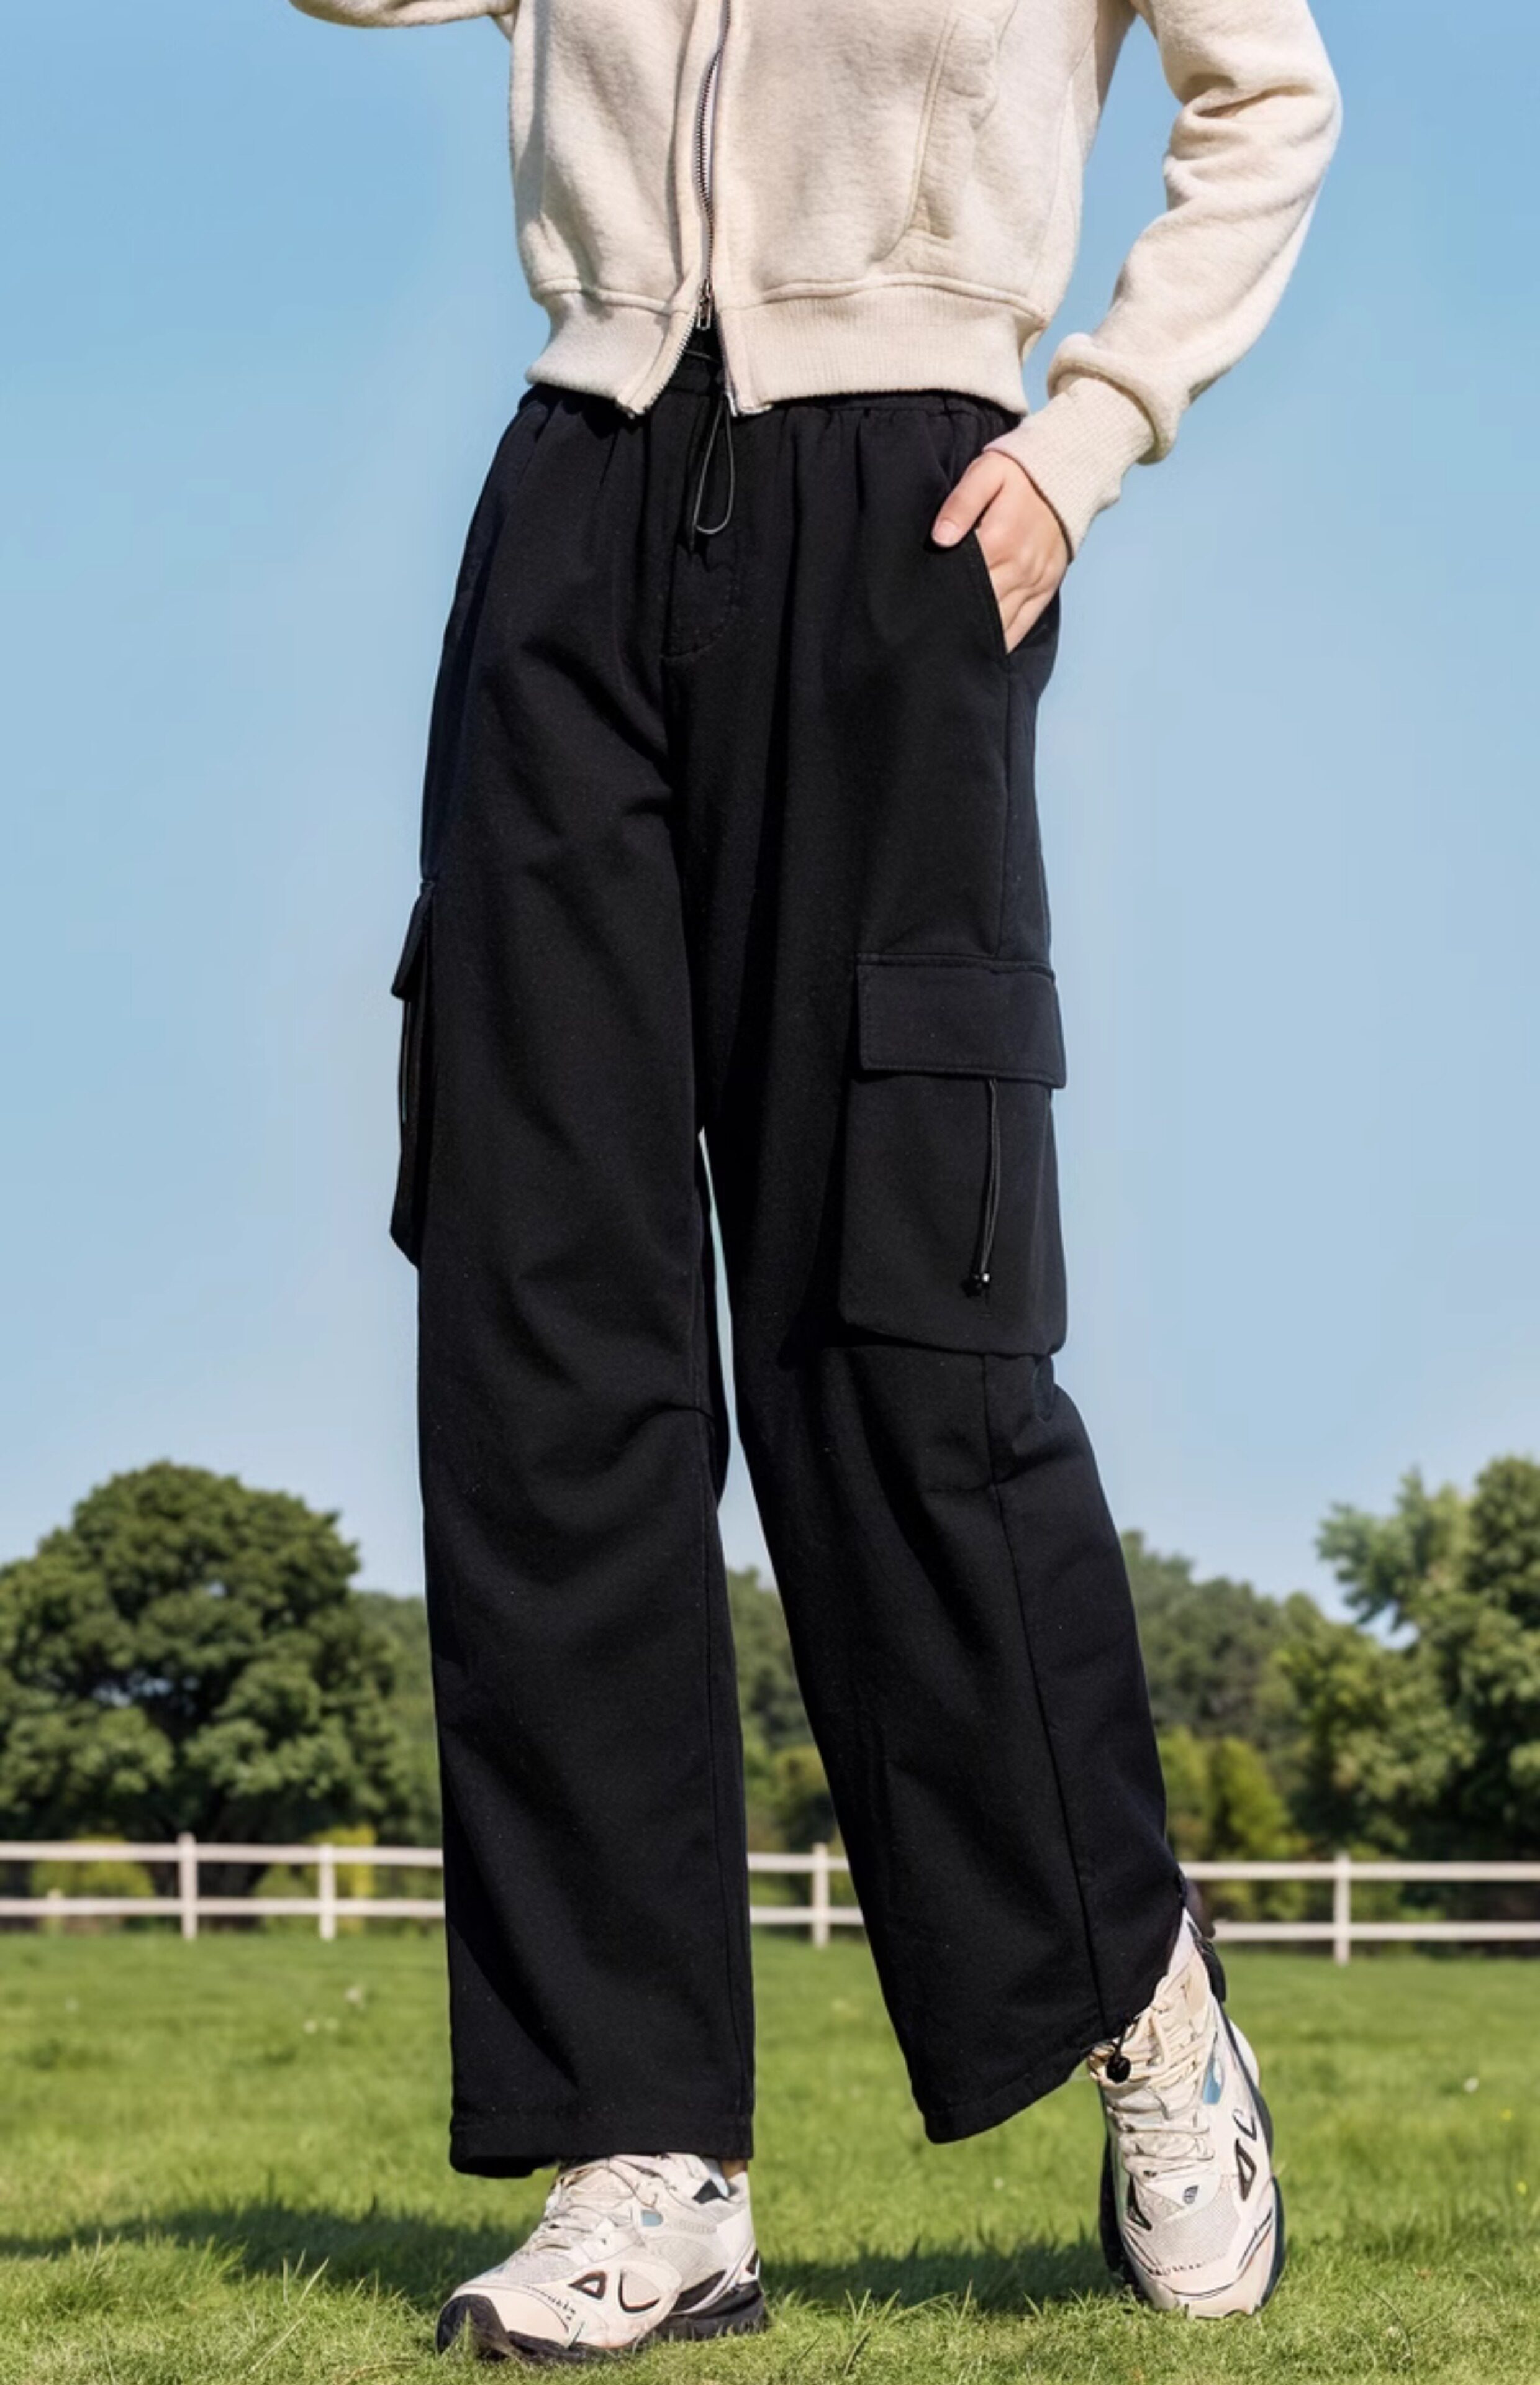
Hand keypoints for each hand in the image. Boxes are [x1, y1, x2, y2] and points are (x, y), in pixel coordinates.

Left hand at [930, 452, 1068, 652]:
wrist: (1067, 474)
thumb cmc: (1019, 473)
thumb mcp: (986, 473)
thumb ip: (961, 503)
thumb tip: (940, 538)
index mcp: (998, 541)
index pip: (963, 581)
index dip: (941, 598)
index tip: (920, 613)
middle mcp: (1018, 568)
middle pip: (980, 606)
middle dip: (956, 623)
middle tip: (929, 641)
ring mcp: (1034, 581)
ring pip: (1001, 622)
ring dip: (977, 637)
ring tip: (949, 653)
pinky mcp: (1046, 588)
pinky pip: (1024, 623)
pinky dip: (1004, 640)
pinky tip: (984, 652)